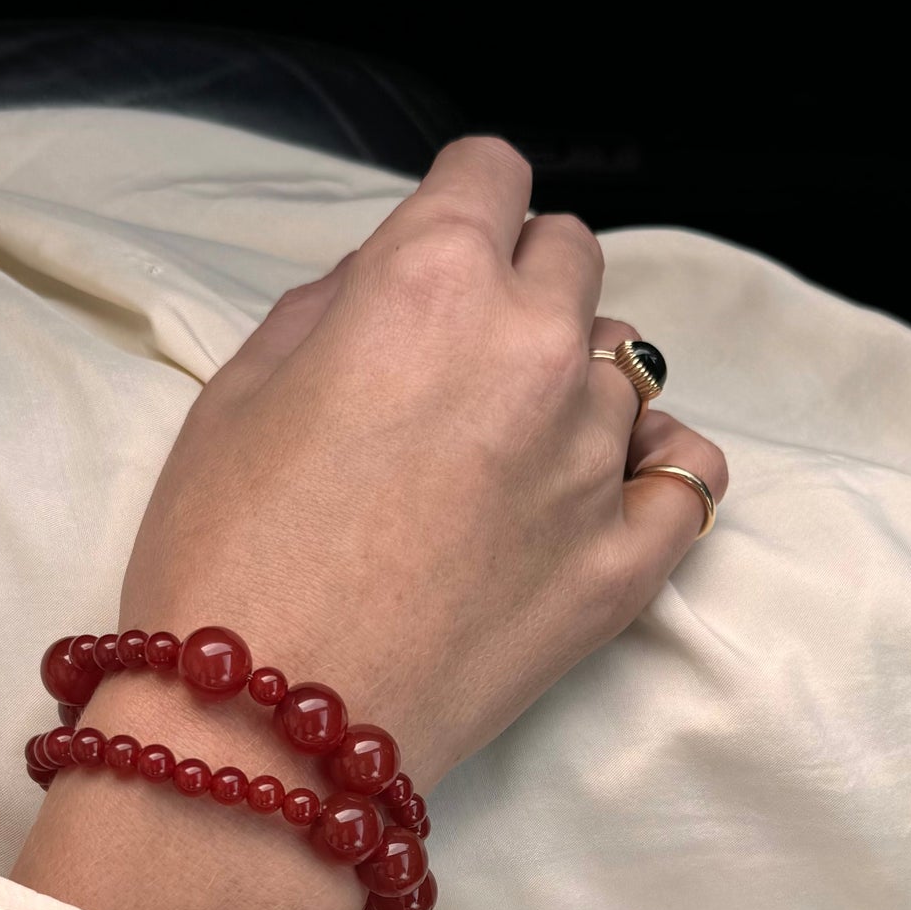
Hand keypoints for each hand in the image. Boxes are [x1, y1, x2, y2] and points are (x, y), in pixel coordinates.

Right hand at [119, 136, 726, 791]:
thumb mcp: (233, 393)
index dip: (458, 206)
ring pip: (623, 366)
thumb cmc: (223, 562)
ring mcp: (593, 463)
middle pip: (571, 256)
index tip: (440, 250)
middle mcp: (534, 352)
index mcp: (432, 286)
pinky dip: (652, 467)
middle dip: (518, 284)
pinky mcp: (623, 564)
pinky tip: (605, 485)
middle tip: (456, 360)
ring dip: (569, 383)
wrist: (263, 735)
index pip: (491, 174)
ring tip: (500, 454)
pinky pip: (687, 476)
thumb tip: (384, 286)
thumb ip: (329, 305)